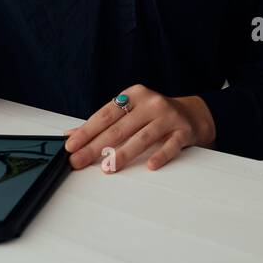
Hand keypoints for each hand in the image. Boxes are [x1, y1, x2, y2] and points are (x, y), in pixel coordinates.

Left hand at [62, 84, 214, 172]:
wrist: (192, 114)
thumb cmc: (153, 115)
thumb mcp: (129, 112)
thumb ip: (102, 123)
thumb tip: (71, 136)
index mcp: (134, 95)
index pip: (105, 114)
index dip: (87, 131)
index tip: (71, 145)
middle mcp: (151, 103)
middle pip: (119, 128)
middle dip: (96, 147)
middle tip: (79, 161)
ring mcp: (168, 117)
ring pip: (142, 137)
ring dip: (123, 154)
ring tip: (108, 168)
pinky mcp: (183, 131)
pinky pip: (170, 145)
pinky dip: (160, 155)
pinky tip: (150, 165)